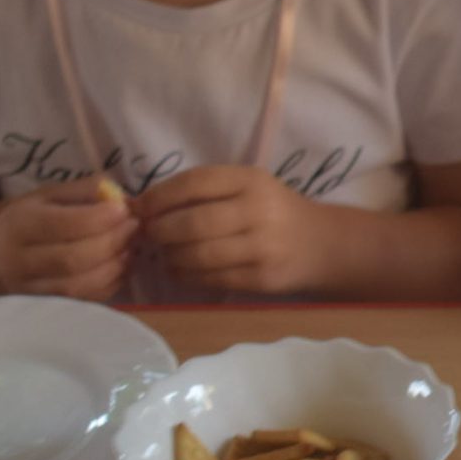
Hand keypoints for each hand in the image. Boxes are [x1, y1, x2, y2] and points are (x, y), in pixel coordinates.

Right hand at [0, 181, 136, 299]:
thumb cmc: (35, 216)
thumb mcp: (53, 194)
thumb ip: (86, 191)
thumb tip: (120, 197)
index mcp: (21, 225)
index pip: (63, 225)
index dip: (100, 218)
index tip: (124, 209)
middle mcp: (20, 261)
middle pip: (73, 259)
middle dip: (112, 242)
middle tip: (134, 226)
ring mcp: (31, 289)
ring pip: (79, 285)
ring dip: (115, 266)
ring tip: (130, 246)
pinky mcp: (47, 305)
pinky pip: (85, 300)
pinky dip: (111, 283)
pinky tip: (121, 265)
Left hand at [135, 167, 327, 296]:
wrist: (321, 245)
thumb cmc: (273, 211)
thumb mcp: (247, 187)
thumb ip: (202, 191)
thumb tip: (140, 206)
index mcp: (251, 180)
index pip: (194, 183)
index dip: (159, 196)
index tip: (139, 207)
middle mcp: (259, 211)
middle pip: (192, 223)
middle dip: (160, 231)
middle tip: (151, 235)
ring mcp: (262, 247)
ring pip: (198, 255)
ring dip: (171, 257)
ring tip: (166, 254)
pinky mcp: (262, 278)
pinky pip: (211, 279)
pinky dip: (186, 276)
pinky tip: (181, 270)